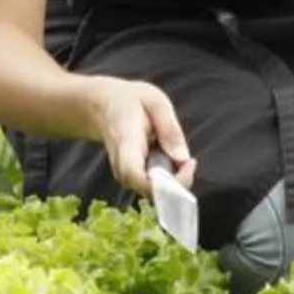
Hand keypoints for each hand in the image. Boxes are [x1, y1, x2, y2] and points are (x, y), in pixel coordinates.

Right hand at [90, 77, 191, 196]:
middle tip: (191, 163)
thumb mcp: (155, 102)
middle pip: (147, 190)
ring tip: (184, 160)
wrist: (103, 106)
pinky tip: (174, 160)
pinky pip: (154, 186)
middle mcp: (121, 165)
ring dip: (175, 181)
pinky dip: (170, 178)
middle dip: (176, 184)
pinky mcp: (133, 178)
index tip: (186, 166)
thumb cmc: (130, 101)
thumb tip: (183, 158)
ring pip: (153, 191)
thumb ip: (169, 128)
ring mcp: (125, 174)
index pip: (134, 175)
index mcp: (125, 143)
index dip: (162, 182)